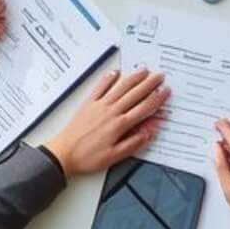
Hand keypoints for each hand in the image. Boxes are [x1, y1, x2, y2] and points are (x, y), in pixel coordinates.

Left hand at [42, 68, 169, 176]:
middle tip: (160, 75)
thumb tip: (150, 132)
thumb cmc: (88, 158)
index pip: (143, 109)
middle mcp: (111, 111)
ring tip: (144, 70)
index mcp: (119, 125)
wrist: (63, 153)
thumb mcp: (114, 157)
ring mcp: (99, 105)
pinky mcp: (88, 103)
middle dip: (149, 84)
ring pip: (120, 87)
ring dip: (133, 78)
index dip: (157, 99)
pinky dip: (108, 78)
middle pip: (134, 94)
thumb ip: (134, 143)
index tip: (166, 91)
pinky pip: (100, 87)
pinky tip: (115, 73)